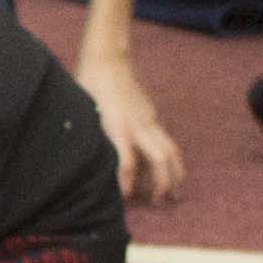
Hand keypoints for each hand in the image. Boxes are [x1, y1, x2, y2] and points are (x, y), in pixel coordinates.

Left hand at [79, 60, 185, 205]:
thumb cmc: (91, 86)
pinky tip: (166, 171)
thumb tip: (94, 166)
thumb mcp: (86, 114)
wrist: (108, 61)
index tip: (125, 200)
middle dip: (163, 183)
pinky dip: (170, 159)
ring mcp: (149, 120)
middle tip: (160, 201)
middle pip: (160, 160)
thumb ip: (95, 139)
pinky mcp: (152, 116)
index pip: (127, 164)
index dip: (127, 185)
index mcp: (118, 127)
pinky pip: (166, 141)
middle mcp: (139, 126)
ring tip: (176, 192)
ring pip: (171, 150)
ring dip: (176, 173)